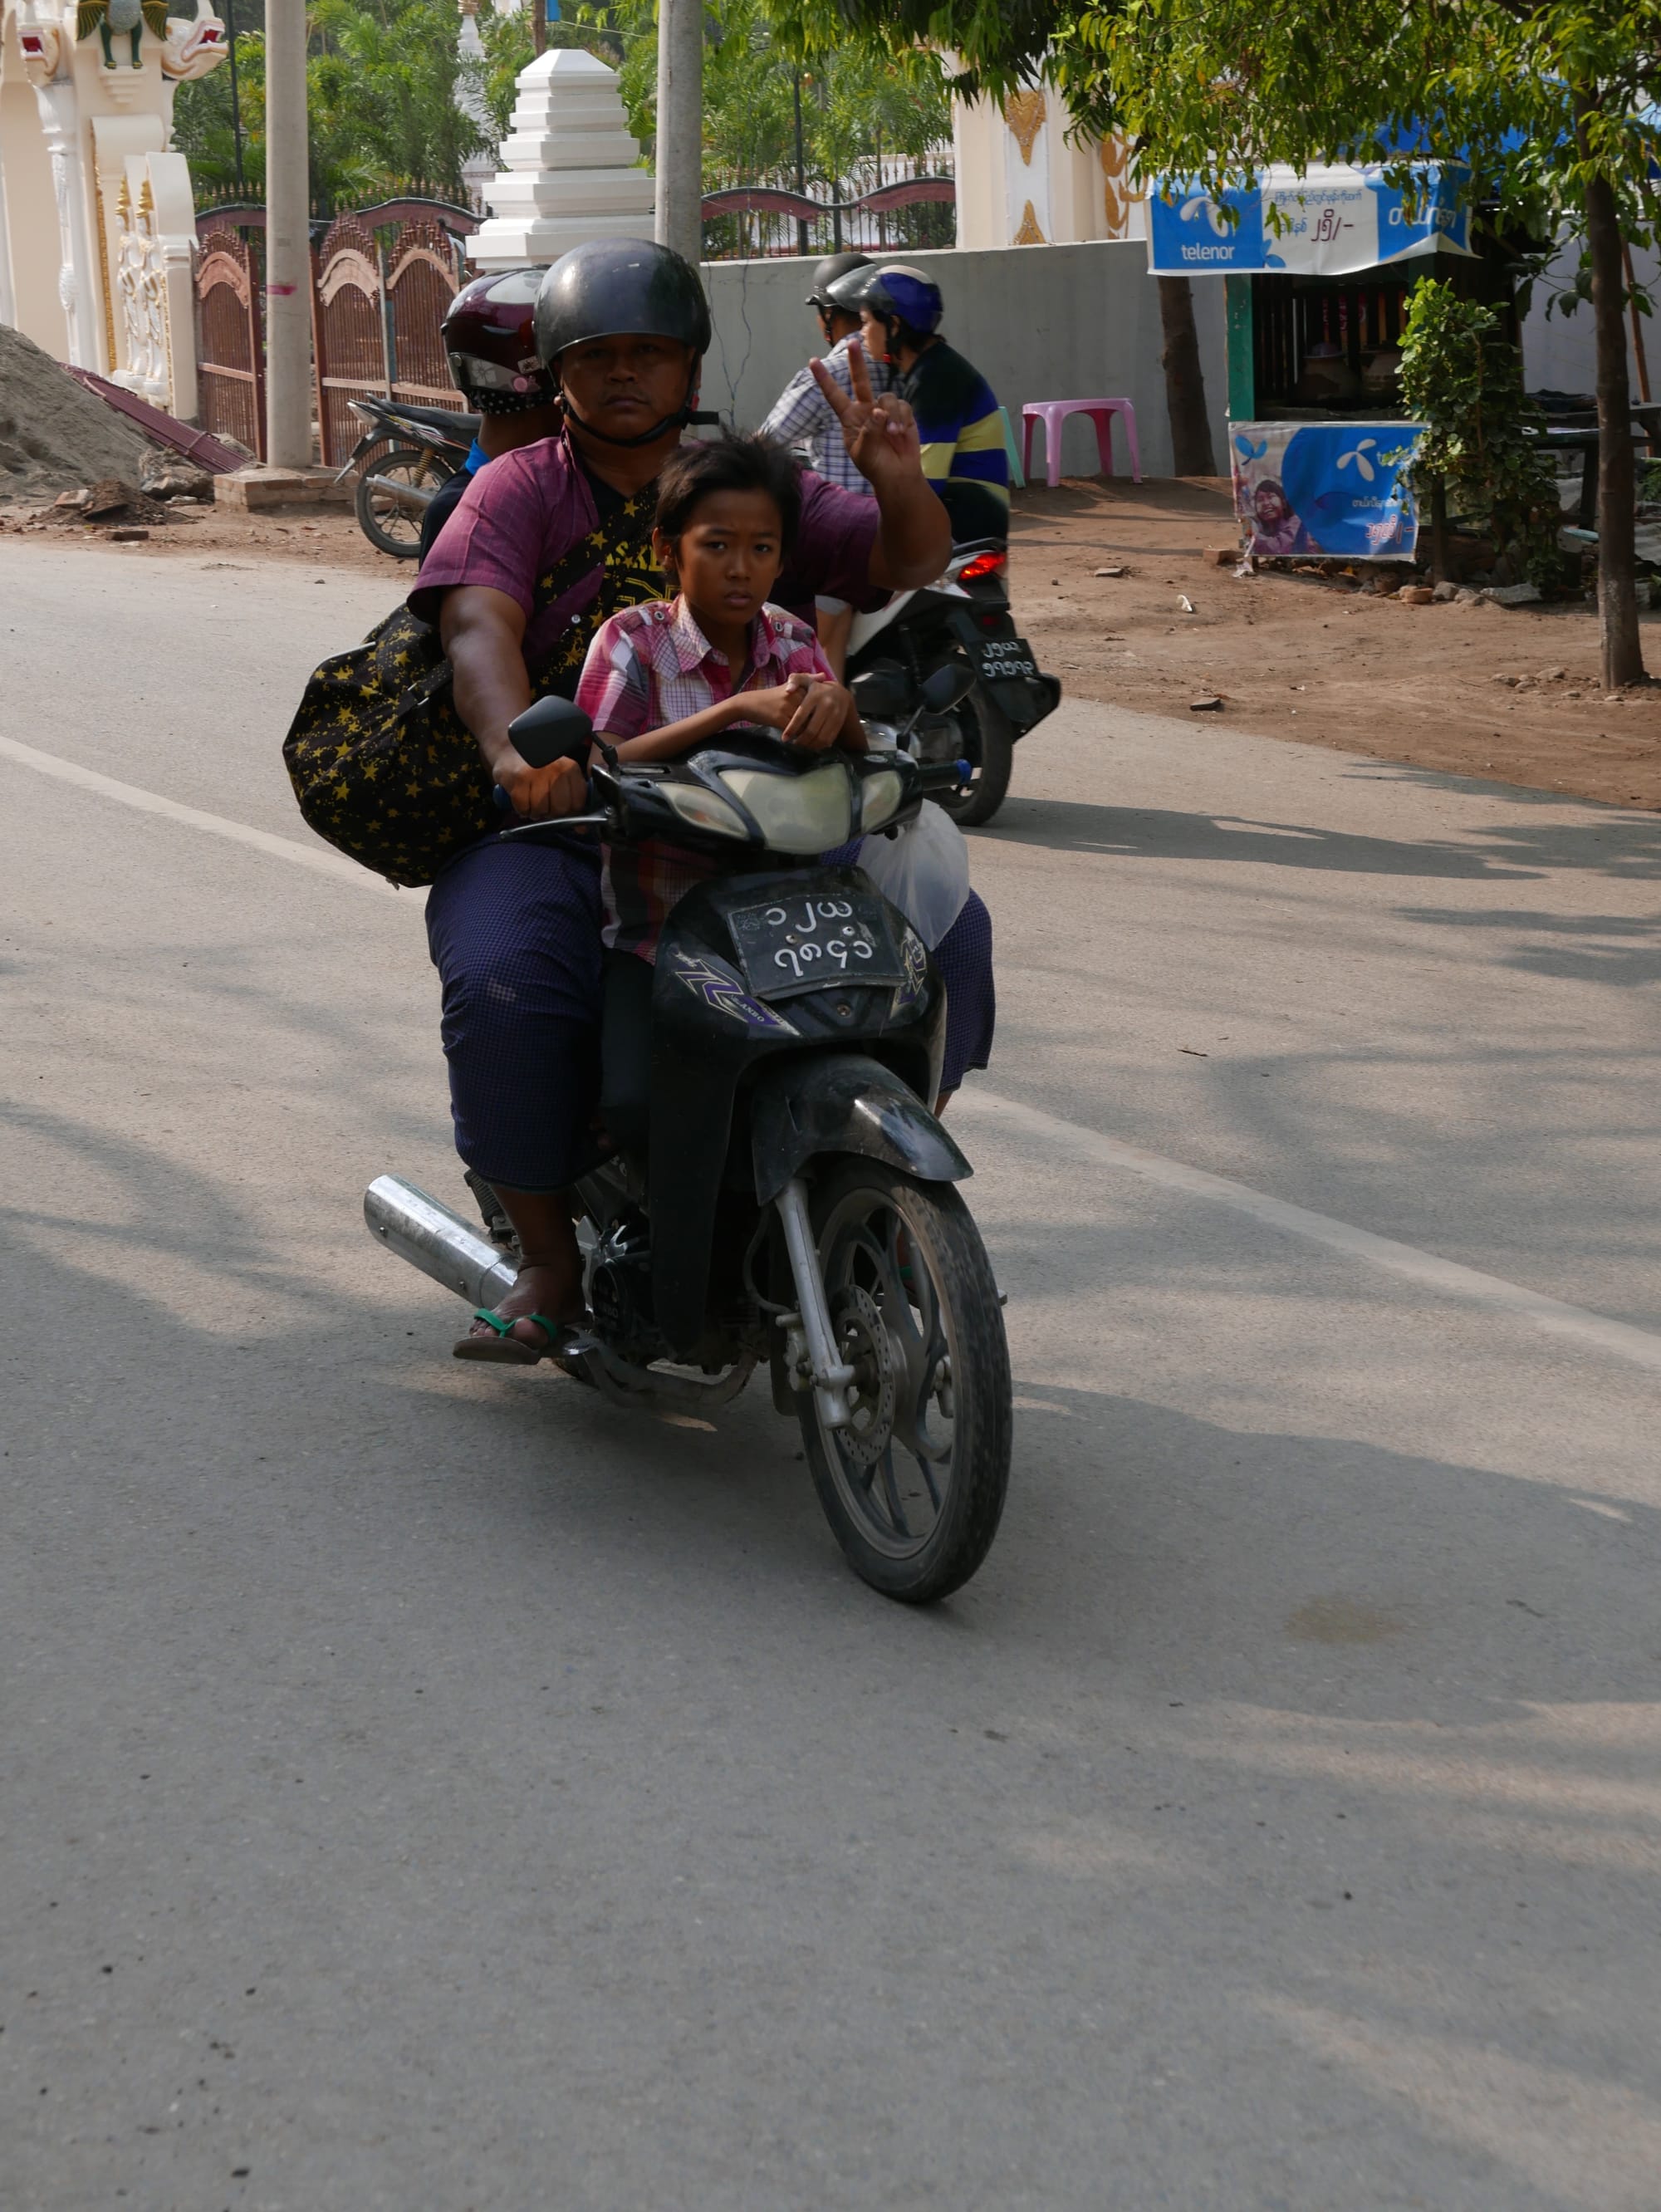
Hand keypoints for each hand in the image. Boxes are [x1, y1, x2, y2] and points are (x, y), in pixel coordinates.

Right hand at [496, 751, 587, 820]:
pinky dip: (521, 809)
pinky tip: (520, 799)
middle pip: (560, 809)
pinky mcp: (519, 778)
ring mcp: (538, 773)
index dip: (568, 811)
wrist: (509, 750)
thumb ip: (572, 802)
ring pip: (541, 810)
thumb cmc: (538, 770)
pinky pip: (523, 808)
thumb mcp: (559, 780)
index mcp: (571, 769)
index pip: (578, 803)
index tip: (559, 808)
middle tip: (542, 804)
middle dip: (550, 813)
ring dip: (534, 811)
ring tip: (530, 800)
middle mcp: (557, 769)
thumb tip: (582, 830)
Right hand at [738, 670, 829, 733]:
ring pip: (807, 725)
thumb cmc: (771, 696)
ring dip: (810, 735)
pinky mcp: (780, 718)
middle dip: (819, 726)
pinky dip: (799, 738)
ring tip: (813, 742)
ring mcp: (787, 707)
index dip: (824, 715)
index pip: (820, 704)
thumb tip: (824, 675)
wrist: (749, 703)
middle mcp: (795, 696)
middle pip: (815, 715)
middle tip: (822, 736)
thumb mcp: (789, 684)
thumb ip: (808, 679)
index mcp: (800, 688)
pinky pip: (795, 732)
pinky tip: (800, 741)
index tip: (826, 722)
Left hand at [780, 673, 851, 751]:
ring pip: (821, 737)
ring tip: (802, 745)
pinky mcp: (840, 723)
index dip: (791, 729)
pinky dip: (820, 745)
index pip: (800, 716)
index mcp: (815, 696)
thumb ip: (794, 681)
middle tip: (794, 743)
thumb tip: (788, 691)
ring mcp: (835, 714)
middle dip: (801, 740)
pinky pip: (829, 738)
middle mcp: (826, 705)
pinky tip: (812, 745)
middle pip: (811, 730)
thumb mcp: (805, 680)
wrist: (840, 694)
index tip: (784, 738)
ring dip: (810, 745)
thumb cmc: (816, 688)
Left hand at [811, 340, 921, 493]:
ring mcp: (884, 411)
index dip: (824, 380)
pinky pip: (901, 406)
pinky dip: (901, 419)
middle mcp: (866, 410)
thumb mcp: (863, 453)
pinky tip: (900, 433)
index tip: (813, 361)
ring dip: (891, 416)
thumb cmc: (875, 466)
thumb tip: (878, 411)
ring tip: (892, 434)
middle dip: (856, 362)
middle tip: (853, 344)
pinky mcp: (902, 414)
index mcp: (850, 419)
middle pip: (860, 381)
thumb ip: (868, 431)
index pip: (834, 396)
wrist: (897, 476)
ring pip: (886, 398)